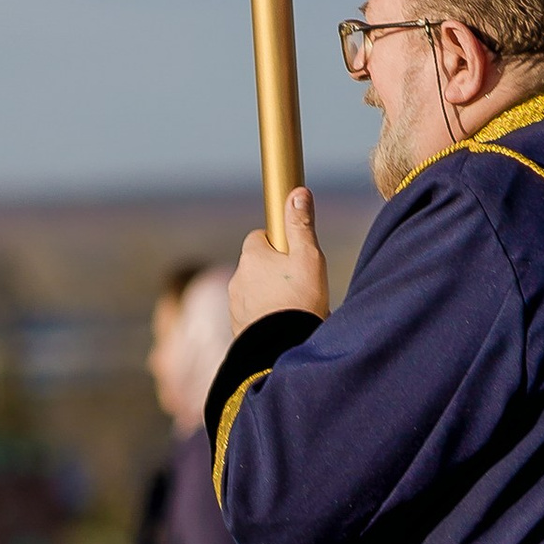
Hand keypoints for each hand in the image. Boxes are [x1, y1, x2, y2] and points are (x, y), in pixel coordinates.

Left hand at [230, 186, 326, 329]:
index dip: (279, 245)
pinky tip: (283, 326)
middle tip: (300, 287)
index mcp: (252, 256)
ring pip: (254, 292)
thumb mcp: (308, 257)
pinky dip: (265, 318)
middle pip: (257, 266)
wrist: (283, 349)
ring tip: (294, 310)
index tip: (294, 258)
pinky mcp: (237, 328)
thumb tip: (297, 193)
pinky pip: (252, 315)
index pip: (260, 238)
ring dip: (270, 297)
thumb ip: (300, 225)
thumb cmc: (299, 300)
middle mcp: (237, 278)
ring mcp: (235, 305)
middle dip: (274, 273)